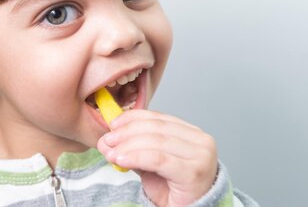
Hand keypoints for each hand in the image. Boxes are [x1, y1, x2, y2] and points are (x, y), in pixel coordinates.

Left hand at [97, 109, 217, 206]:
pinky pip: (158, 159)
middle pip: (156, 128)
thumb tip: (106, 140)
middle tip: (108, 141)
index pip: (158, 118)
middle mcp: (201, 141)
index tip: (112, 124)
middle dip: (127, 133)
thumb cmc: (172, 189)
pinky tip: (122, 161)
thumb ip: (132, 149)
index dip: (133, 118)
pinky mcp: (193, 172)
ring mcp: (200, 156)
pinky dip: (136, 157)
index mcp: (192, 133)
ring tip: (111, 153)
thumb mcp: (148, 163)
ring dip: (128, 146)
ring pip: (156, 142)